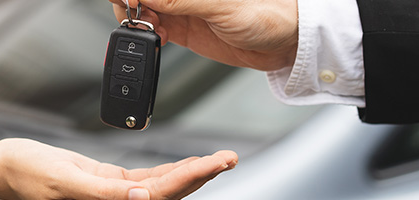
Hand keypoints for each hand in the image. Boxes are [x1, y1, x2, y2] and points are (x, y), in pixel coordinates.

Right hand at [0, 138, 237, 199]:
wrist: (3, 168)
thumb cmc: (25, 174)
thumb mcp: (64, 180)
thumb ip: (104, 192)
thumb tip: (143, 197)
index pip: (160, 195)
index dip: (192, 178)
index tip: (215, 162)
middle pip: (168, 192)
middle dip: (200, 175)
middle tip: (228, 157)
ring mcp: (113, 195)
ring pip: (160, 185)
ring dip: (189, 172)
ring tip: (217, 159)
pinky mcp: (107, 184)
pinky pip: (143, 179)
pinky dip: (166, 171)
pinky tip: (186, 163)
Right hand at [110, 0, 298, 70]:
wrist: (288, 42)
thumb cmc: (269, 13)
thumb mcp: (220, 6)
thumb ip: (179, 1)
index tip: (130, 2)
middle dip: (130, 3)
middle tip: (136, 17)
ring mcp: (181, 8)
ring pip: (142, 10)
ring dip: (136, 21)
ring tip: (147, 29)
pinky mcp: (183, 29)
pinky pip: (153, 30)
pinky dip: (147, 36)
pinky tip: (156, 39)